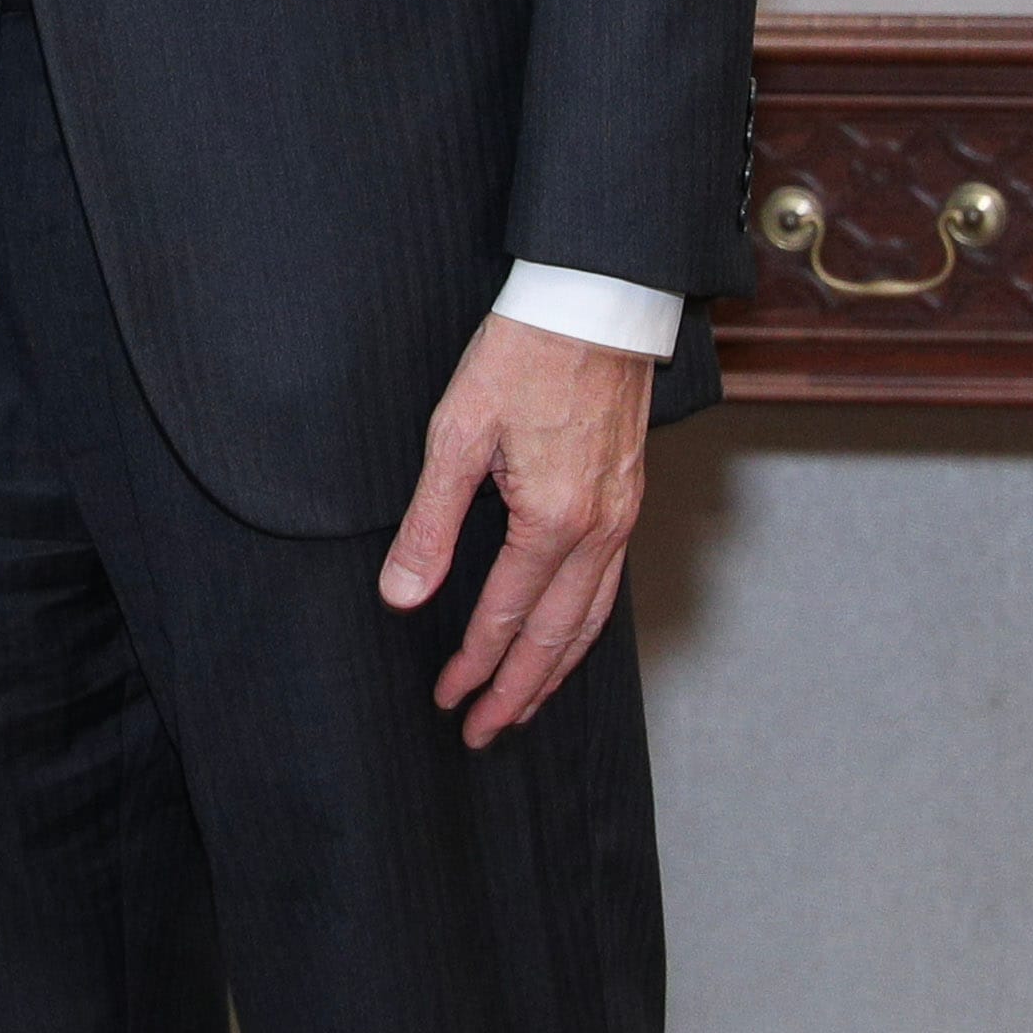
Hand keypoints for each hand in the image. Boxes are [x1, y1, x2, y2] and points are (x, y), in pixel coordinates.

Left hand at [376, 311, 654, 747]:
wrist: (596, 300)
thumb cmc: (522, 354)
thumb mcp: (457, 432)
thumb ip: (430, 523)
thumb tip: (402, 596)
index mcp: (552, 520)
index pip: (505, 616)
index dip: (473, 665)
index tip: (446, 699)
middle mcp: (599, 530)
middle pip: (556, 636)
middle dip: (518, 690)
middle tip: (484, 731)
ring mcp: (623, 515)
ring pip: (591, 618)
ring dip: (554, 668)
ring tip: (523, 704)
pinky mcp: (630, 496)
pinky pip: (609, 584)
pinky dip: (584, 625)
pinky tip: (565, 634)